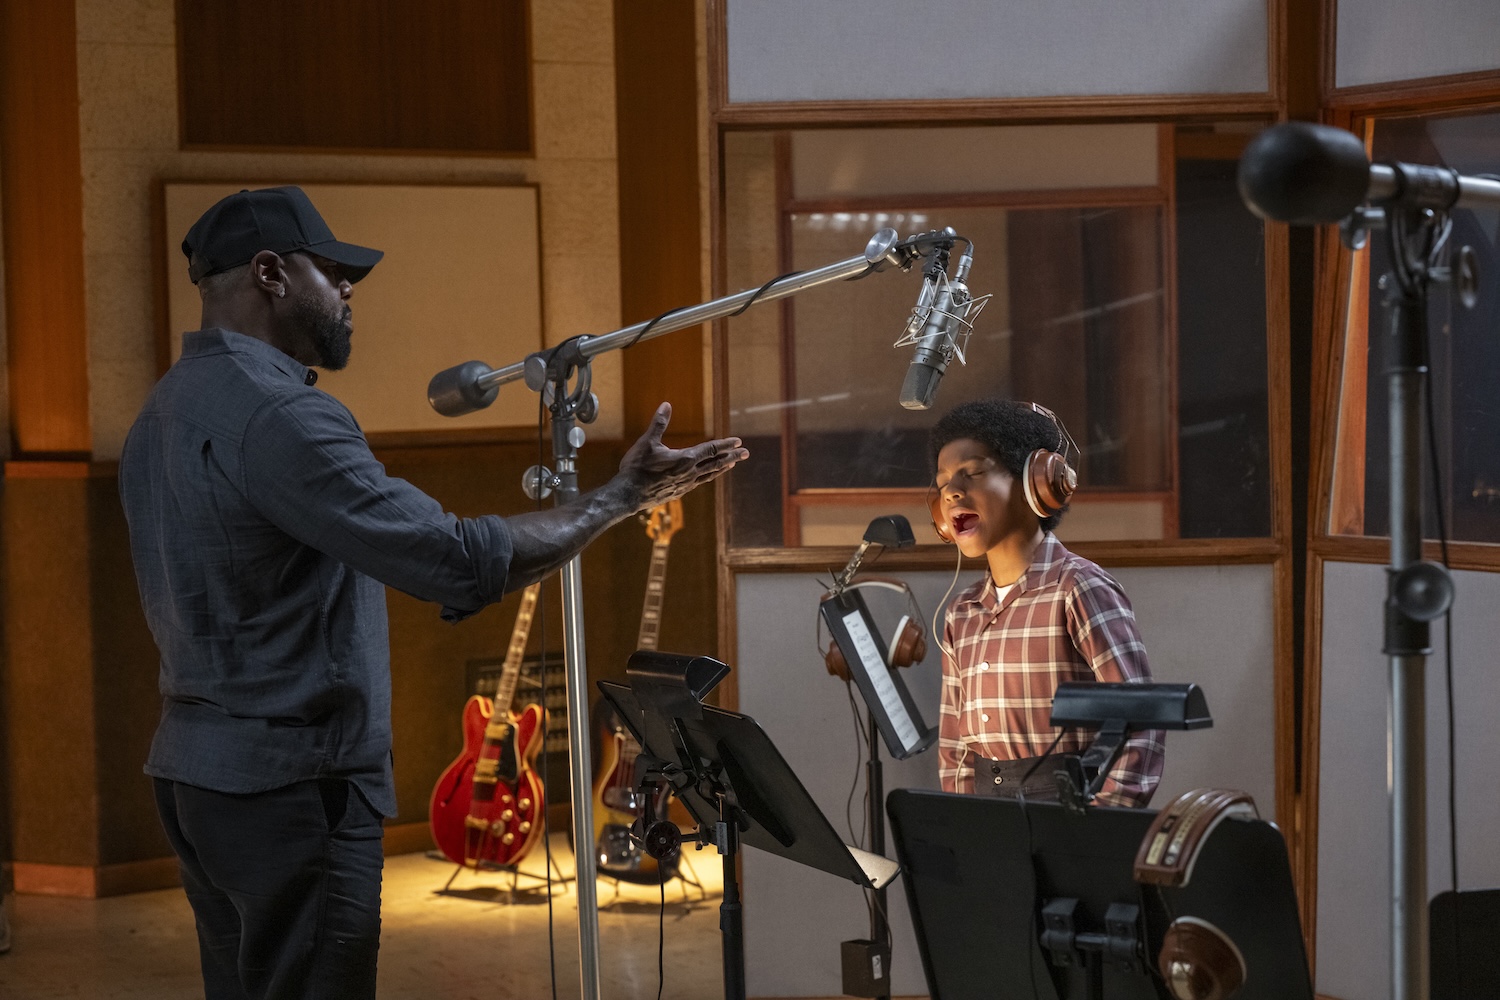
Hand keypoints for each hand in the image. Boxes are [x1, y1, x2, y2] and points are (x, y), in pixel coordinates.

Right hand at [618, 402, 747, 511]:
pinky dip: (707, 477)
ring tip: (731, 464)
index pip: (711, 449)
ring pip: (709, 475)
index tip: (739, 441)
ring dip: (721, 468)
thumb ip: (659, 423)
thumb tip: (666, 405)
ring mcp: (685, 485)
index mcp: (685, 459)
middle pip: (716, 463)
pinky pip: (699, 483)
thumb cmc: (637, 468)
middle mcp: (690, 473)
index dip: (726, 444)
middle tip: (746, 453)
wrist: (628, 495)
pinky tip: (707, 476)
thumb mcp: (647, 442)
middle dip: (732, 456)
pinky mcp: (678, 493)